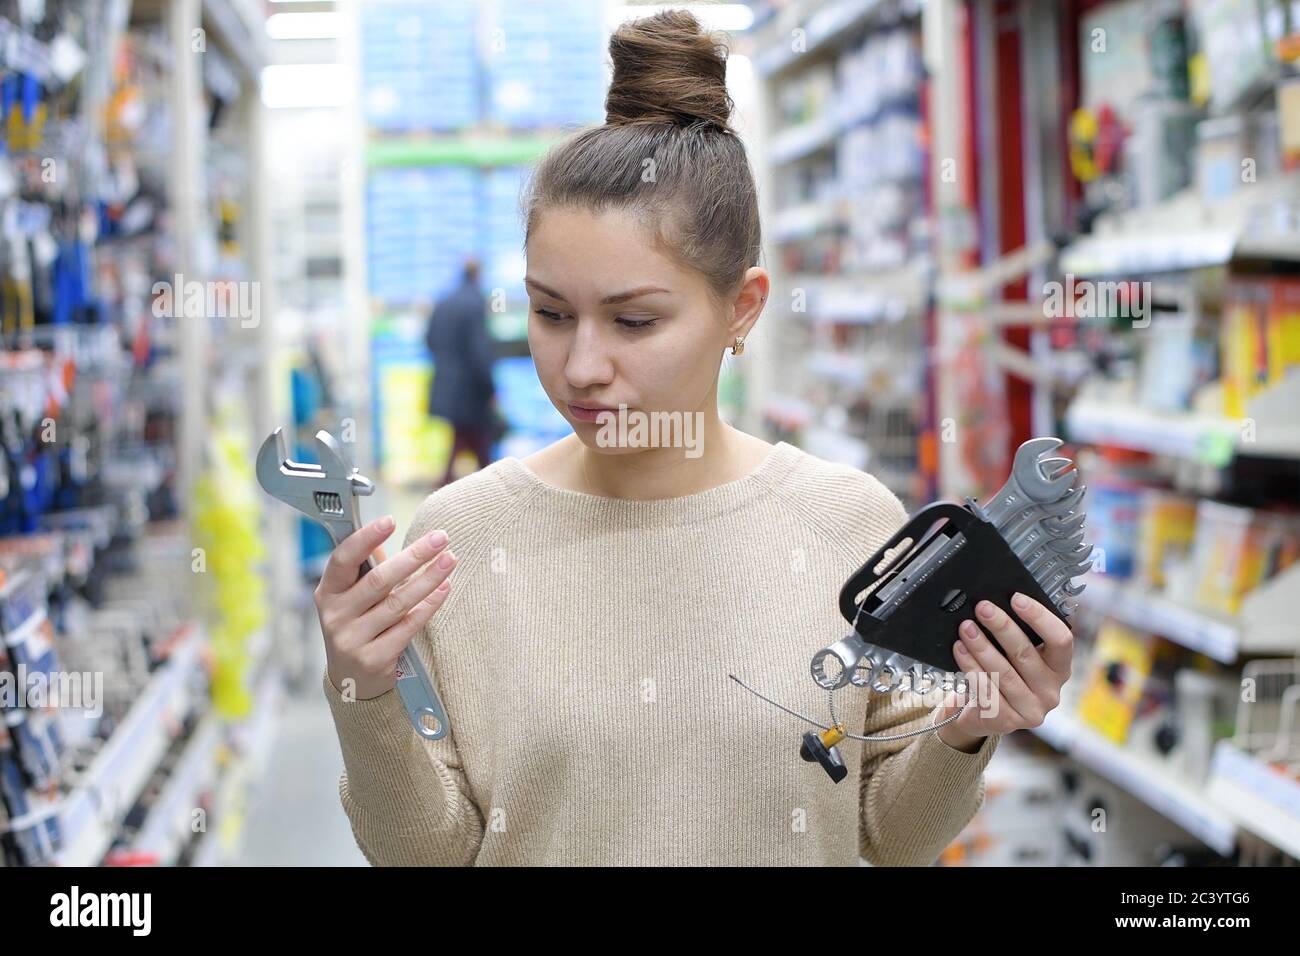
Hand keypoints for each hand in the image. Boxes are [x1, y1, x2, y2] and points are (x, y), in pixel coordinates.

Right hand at [316, 515, 457, 700]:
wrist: (352, 681)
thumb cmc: (357, 626)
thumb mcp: (351, 597)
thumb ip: (366, 567)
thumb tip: (384, 530)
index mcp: (328, 592)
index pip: (343, 559)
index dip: (365, 538)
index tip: (390, 520)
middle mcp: (336, 615)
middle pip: (379, 580)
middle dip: (414, 556)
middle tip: (440, 538)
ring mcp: (353, 639)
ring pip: (398, 603)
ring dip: (429, 578)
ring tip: (450, 560)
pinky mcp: (374, 658)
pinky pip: (408, 626)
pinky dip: (429, 605)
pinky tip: (445, 588)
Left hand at [934, 593, 1072, 752]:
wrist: (980, 713)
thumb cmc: (1002, 674)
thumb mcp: (1016, 655)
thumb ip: (1019, 634)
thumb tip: (998, 602)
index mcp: (1060, 669)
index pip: (1061, 640)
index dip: (1040, 617)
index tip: (1017, 598)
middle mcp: (1051, 692)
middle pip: (1026, 653)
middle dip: (1002, 627)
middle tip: (982, 608)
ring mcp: (1031, 710)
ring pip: (1003, 672)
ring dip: (981, 647)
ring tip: (965, 629)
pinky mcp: (1007, 722)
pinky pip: (986, 691)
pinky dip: (970, 667)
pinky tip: (960, 651)